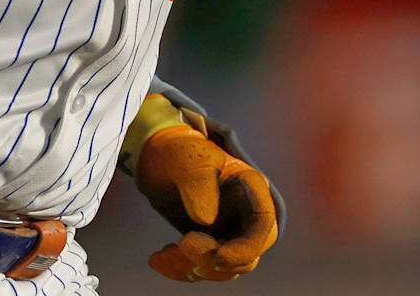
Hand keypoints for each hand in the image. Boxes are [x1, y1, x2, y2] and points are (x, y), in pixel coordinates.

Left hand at [134, 119, 279, 281]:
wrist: (156, 154)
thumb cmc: (179, 150)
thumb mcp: (189, 158)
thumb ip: (199, 184)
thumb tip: (206, 220)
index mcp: (251, 187)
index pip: (263, 224)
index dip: (246, 248)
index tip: (218, 257)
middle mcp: (245, 213)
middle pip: (246, 255)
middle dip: (213, 259)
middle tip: (182, 244)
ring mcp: (228, 231)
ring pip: (222, 268)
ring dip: (192, 267)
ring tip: (163, 253)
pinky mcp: (209, 244)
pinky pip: (201, 268)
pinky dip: (180, 268)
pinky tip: (159, 258)